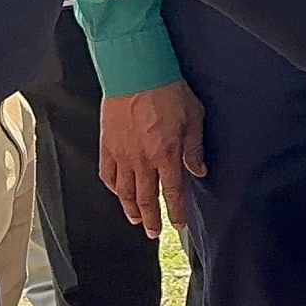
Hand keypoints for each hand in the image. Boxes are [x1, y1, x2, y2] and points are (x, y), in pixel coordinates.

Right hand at [99, 80, 204, 238]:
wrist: (136, 72)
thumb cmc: (168, 90)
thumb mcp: (193, 116)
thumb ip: (194, 147)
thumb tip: (199, 170)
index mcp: (166, 154)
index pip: (173, 192)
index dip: (176, 211)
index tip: (179, 225)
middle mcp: (142, 160)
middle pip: (146, 198)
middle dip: (151, 219)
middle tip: (153, 233)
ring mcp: (122, 154)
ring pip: (125, 191)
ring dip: (130, 208)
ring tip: (135, 220)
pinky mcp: (107, 145)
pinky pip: (107, 174)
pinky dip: (113, 188)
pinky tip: (117, 193)